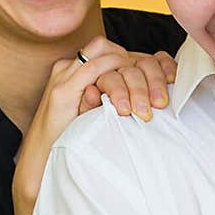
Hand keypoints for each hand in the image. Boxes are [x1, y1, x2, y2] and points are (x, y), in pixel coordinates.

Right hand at [13, 38, 176, 206]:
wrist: (42, 163)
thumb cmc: (75, 142)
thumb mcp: (102, 118)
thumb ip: (119, 102)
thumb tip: (154, 97)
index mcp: (85, 71)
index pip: (123, 53)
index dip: (151, 63)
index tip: (172, 81)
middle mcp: (74, 66)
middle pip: (118, 51)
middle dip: (147, 71)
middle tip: (160, 101)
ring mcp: (66, 75)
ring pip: (109, 54)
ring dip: (133, 77)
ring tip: (143, 105)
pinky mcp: (62, 90)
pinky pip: (93, 70)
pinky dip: (114, 80)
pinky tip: (124, 102)